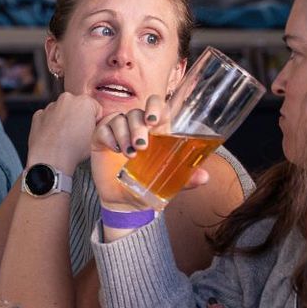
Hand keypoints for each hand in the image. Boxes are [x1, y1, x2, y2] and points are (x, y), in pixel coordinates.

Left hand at [25, 92, 102, 177]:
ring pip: (62, 111)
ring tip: (65, 138)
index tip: (91, 129)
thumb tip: (94, 125)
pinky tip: (54, 137)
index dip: (95, 121)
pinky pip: (48, 117)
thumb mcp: (96, 138)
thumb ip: (97, 126)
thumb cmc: (73, 150)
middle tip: (78, 134)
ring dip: (64, 120)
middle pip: (77, 106)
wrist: (50, 160)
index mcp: (84, 102)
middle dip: (78, 117)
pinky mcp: (38, 115)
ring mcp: (51, 107)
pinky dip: (51, 125)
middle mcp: (66, 100)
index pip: (95, 108)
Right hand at [88, 95, 209, 212]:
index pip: (156, 106)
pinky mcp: (101, 139)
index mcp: (155, 131)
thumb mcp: (168, 183)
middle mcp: (137, 127)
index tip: (153, 119)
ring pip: (120, 119)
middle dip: (138, 127)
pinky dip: (109, 137)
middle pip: (137, 112)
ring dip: (124, 134)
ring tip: (129, 154)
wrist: (123, 202)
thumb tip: (204, 177)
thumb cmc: (147, 187)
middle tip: (142, 146)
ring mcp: (118, 132)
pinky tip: (114, 149)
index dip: (155, 106)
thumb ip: (186, 179)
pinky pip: (103, 128)